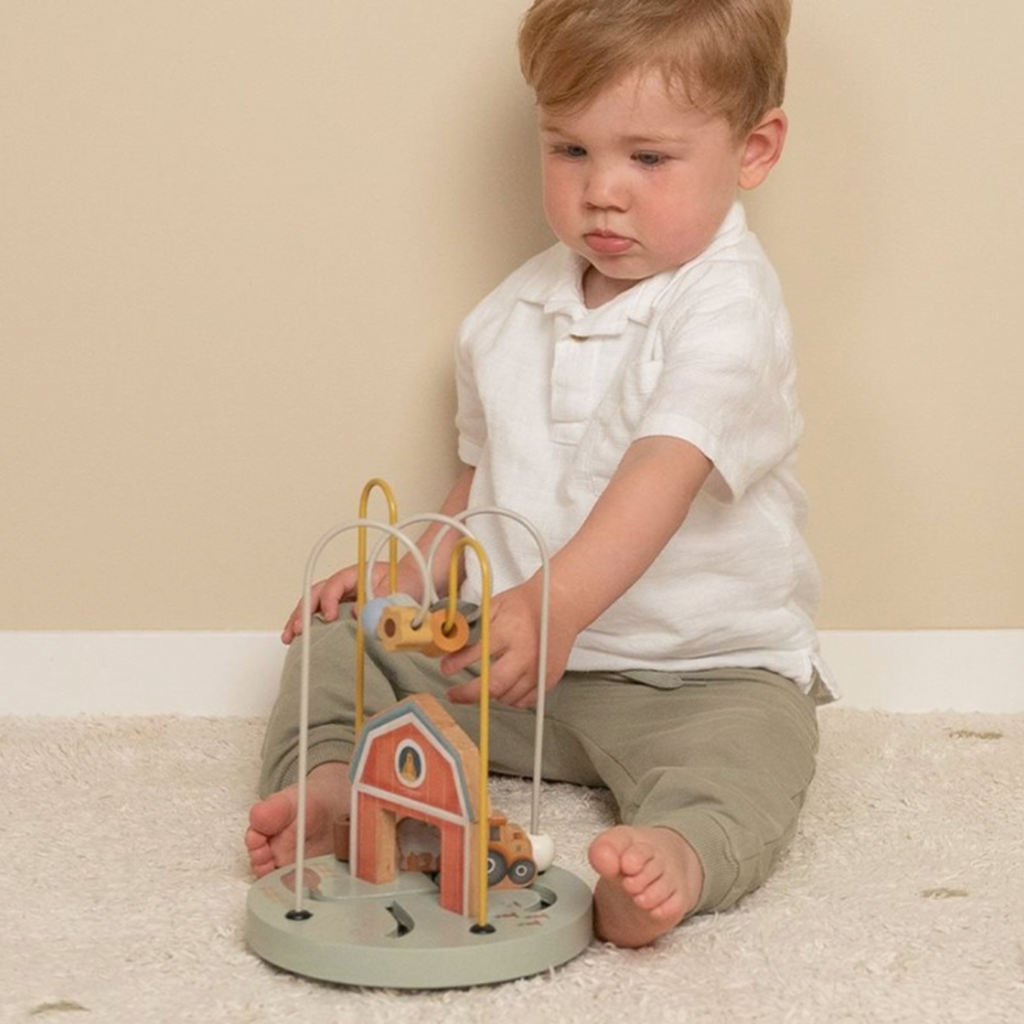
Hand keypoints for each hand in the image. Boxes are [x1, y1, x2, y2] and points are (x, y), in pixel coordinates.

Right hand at [280, 560, 423, 644]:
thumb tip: (357, 614)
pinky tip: (300, 639)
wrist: (416, 582)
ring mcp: (342, 596)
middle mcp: (344, 584)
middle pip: (316, 593)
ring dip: (300, 619)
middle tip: (297, 629)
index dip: (329, 600)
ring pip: (314, 604)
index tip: (330, 617)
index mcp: (356, 574)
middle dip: (304, 610)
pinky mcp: (343, 609)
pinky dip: (310, 625)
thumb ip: (379, 598)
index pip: (335, 585)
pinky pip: (322, 615)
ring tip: (289, 637)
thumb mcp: (398, 588)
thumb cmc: (407, 581)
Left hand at [442, 577, 576, 708]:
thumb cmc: (527, 604)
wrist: (560, 605)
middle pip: (493, 685)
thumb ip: (474, 626)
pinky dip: (511, 698)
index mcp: (510, 631)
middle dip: (468, 693)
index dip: (457, 664)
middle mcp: (526, 653)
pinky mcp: (549, 678)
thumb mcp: (494, 606)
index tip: (446, 669)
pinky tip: (503, 689)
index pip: (478, 653)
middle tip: (454, 694)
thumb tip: (452, 644)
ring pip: (508, 696)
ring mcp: (539, 668)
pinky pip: (525, 700)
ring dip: (490, 694)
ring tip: (482, 686)